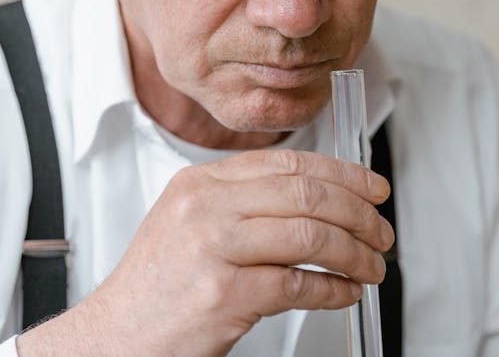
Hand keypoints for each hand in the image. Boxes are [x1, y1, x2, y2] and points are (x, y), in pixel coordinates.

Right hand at [16, 149, 393, 355]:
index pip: (288, 163)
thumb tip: (317, 199)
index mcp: (200, 183)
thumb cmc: (157, 287)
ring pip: (311, 237)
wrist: (117, 335)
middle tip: (380, 232)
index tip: (371, 188)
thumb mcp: (188, 223)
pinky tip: (344, 293)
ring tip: (371, 267)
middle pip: (307, 195)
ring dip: (355, 253)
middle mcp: (206, 207)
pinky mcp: (224, 294)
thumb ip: (243, 203)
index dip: (342, 174)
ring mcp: (214, 248)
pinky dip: (335, 290)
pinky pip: (300, 285)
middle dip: (358, 214)